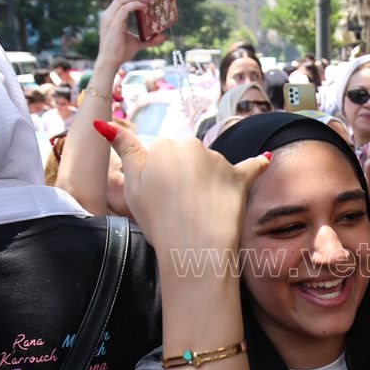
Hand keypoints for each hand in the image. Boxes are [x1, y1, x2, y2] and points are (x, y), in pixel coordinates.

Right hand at [93, 0, 166, 75]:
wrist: (111, 62)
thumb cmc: (121, 52)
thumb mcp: (138, 43)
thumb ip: (150, 39)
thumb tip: (163, 37)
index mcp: (112, 16)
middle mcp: (109, 14)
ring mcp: (110, 18)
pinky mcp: (114, 24)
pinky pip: (124, 9)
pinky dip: (135, 5)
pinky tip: (144, 6)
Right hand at [99, 124, 267, 254]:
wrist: (193, 246)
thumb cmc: (158, 218)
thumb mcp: (131, 184)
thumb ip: (124, 150)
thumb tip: (103, 123)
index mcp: (165, 145)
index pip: (162, 155)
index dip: (159, 177)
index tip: (160, 197)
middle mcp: (193, 145)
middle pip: (188, 157)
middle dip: (184, 176)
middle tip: (178, 206)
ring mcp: (219, 161)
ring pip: (212, 167)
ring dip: (208, 182)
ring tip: (201, 211)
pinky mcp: (240, 177)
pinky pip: (251, 166)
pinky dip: (258, 163)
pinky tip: (266, 159)